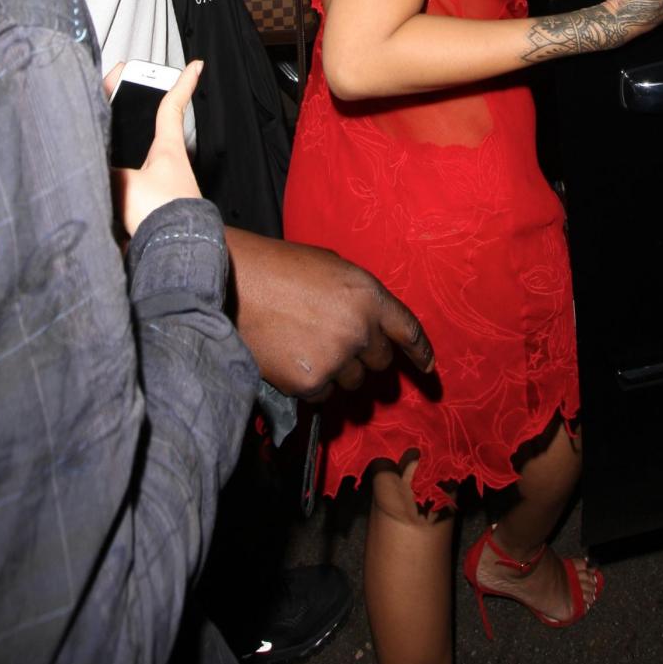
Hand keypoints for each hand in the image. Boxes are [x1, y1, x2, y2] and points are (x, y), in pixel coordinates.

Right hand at [110, 61, 202, 236]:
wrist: (173, 250)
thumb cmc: (161, 211)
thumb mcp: (127, 183)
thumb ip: (106, 171)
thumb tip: (87, 170)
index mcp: (167, 147)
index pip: (172, 106)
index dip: (182, 83)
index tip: (196, 65)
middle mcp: (166, 161)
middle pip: (148, 126)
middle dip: (132, 106)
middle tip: (116, 85)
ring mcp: (160, 183)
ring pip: (136, 154)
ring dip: (120, 143)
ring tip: (94, 127)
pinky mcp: (151, 204)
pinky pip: (129, 182)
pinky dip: (115, 174)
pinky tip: (98, 175)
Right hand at [223, 229, 434, 399]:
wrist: (234, 284)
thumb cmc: (279, 268)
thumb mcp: (332, 267)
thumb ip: (359, 298)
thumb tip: (370, 326)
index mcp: (369, 295)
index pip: (408, 330)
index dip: (420, 351)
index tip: (428, 368)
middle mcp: (360, 330)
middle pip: (380, 362)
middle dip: (365, 357)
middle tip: (337, 344)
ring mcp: (336, 358)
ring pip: (352, 383)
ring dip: (338, 372)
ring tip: (306, 345)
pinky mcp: (310, 382)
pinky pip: (324, 396)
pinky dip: (312, 385)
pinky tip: (292, 359)